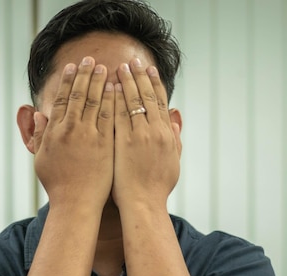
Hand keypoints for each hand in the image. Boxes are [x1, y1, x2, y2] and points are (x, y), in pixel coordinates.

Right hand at [32, 57, 114, 209]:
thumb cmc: (58, 185)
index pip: (61, 99)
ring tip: (104, 67)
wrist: (76, 203)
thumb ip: (41, 136)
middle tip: (90, 59)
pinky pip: (109, 117)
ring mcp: (89, 136)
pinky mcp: (105, 144)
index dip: (66, 81)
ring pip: (94, 102)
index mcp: (55, 132)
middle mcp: (71, 131)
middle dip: (84, 75)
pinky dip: (112, 101)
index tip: (71, 67)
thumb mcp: (41, 159)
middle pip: (78, 95)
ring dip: (99, 82)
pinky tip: (116, 89)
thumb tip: (39, 115)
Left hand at [112, 59, 181, 209]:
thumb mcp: (173, 161)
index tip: (150, 70)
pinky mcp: (123, 142)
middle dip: (141, 77)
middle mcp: (156, 131)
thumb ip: (175, 139)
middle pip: (148, 97)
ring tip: (120, 68)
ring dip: (127, 83)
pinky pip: (119, 115)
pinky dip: (116, 100)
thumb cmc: (157, 187)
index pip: (161, 102)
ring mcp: (139, 136)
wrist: (144, 203)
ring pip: (134, 102)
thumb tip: (176, 120)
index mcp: (168, 135)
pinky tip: (110, 88)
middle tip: (134, 61)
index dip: (156, 84)